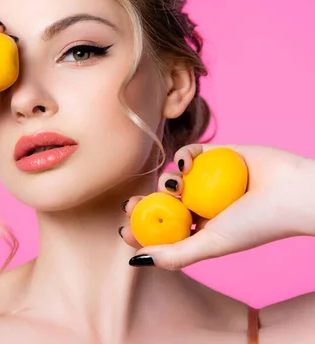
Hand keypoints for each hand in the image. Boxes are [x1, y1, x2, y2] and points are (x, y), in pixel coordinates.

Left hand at [120, 144, 314, 269]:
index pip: (163, 229)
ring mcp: (208, 179)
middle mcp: (202, 204)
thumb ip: (176, 255)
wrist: (292, 192)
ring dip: (165, 182)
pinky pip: (189, 154)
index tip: (123, 229)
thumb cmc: (256, 223)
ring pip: (172, 178)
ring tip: (176, 187)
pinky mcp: (216, 155)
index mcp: (201, 228)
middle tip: (128, 204)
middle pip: (162, 203)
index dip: (141, 229)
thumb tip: (137, 261)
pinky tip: (184, 166)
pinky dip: (181, 158)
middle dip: (142, 204)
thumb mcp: (212, 244)